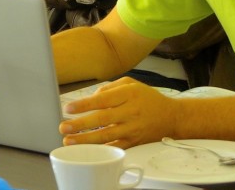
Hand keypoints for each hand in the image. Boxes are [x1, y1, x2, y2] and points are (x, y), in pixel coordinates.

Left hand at [59, 77, 177, 147]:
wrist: (171, 116)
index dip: (84, 105)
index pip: (103, 100)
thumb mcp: (130, 83)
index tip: (69, 108)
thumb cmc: (147, 98)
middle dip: (81, 125)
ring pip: (107, 136)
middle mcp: (130, 112)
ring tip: (69, 141)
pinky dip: (101, 149)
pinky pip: (116, 147)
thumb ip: (108, 88)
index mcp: (128, 95)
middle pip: (102, 119)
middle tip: (64, 127)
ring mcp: (132, 128)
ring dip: (86, 139)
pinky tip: (88, 150)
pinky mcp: (134, 142)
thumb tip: (91, 98)